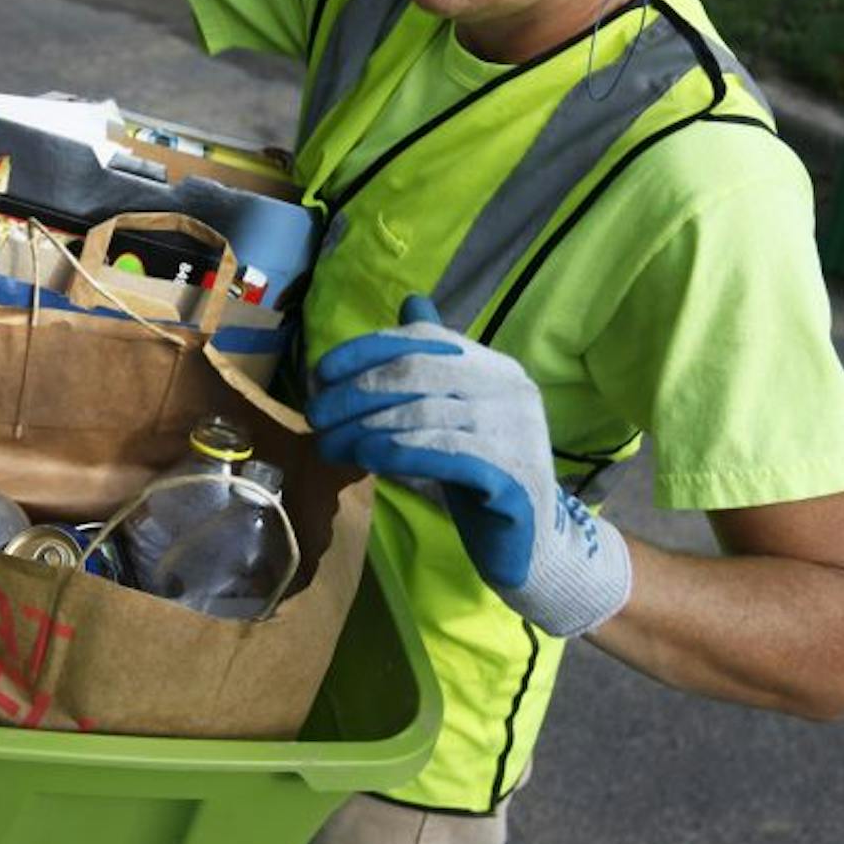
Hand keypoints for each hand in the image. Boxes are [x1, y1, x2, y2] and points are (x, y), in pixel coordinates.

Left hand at [308, 295, 631, 636]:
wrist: (528, 543)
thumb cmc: (481, 475)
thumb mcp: (454, 413)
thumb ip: (435, 363)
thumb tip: (412, 300)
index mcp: (496, 367)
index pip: (423, 340)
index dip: (367, 350)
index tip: (320, 372)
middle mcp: (511, 389)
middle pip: (418, 373)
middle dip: (356, 390)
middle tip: (315, 414)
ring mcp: (517, 431)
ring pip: (423, 413)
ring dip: (364, 426)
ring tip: (328, 443)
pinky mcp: (512, 475)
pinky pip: (443, 452)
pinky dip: (396, 450)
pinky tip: (365, 457)